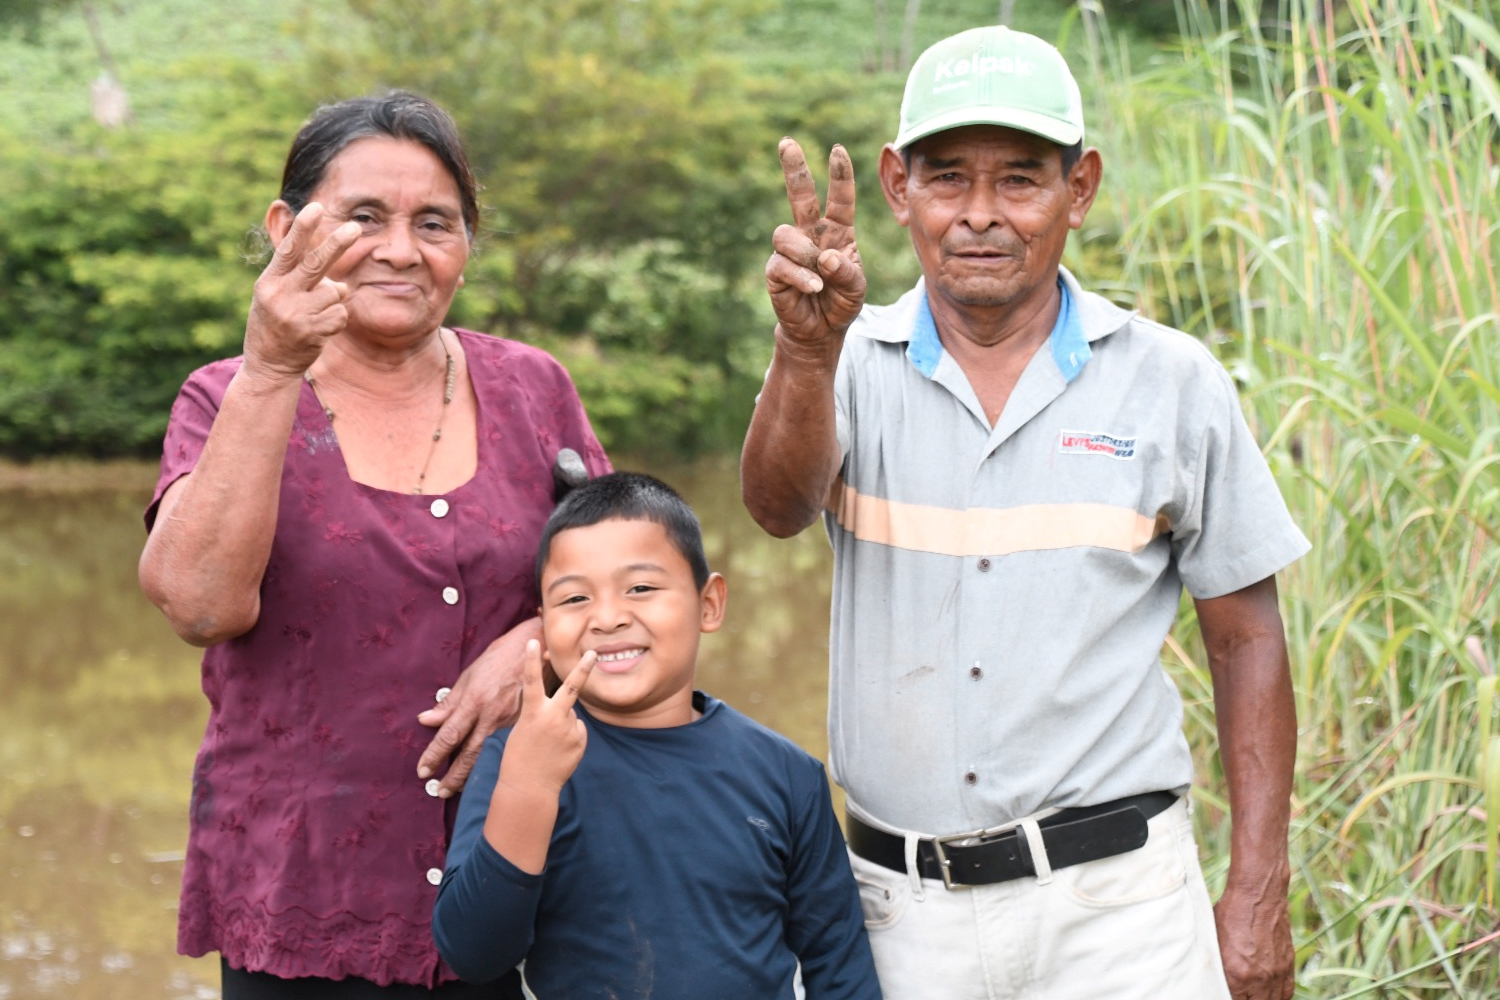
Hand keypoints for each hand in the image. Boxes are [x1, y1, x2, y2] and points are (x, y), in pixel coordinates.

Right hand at [243, 202, 358, 381]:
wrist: (268, 367)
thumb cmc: (274, 324)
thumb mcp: (271, 294)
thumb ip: (294, 274)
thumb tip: (329, 261)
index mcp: (268, 282)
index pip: (288, 250)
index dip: (303, 228)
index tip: (316, 207)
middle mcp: (280, 296)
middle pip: (316, 264)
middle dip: (337, 243)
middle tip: (355, 227)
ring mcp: (296, 315)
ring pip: (336, 291)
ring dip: (334, 298)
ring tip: (316, 312)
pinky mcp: (313, 333)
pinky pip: (341, 314)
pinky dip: (337, 318)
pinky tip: (321, 328)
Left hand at [416, 617, 540, 795]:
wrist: (536, 647)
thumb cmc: (499, 658)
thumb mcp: (469, 675)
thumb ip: (449, 702)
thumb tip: (425, 720)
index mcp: (474, 701)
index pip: (449, 735)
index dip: (434, 755)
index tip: (423, 770)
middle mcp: (491, 715)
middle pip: (469, 753)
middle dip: (453, 775)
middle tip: (439, 791)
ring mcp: (510, 721)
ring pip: (488, 754)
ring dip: (472, 774)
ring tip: (459, 789)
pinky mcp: (524, 723)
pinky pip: (504, 746)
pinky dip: (493, 761)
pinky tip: (488, 772)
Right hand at [497, 641, 596, 794]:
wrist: (529, 788)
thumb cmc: (519, 757)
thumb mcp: (522, 730)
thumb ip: (543, 714)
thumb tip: (568, 710)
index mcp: (532, 713)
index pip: (531, 681)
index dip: (531, 660)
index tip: (533, 642)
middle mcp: (553, 718)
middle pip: (572, 687)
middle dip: (584, 668)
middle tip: (594, 653)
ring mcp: (569, 730)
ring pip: (571, 715)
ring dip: (563, 723)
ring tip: (549, 744)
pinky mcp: (580, 742)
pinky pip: (577, 731)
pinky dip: (570, 737)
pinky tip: (558, 751)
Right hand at [765, 138, 865, 349]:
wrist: (821, 331)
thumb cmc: (841, 302)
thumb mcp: (856, 287)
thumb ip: (847, 271)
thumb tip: (825, 257)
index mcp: (837, 230)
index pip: (839, 197)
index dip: (839, 174)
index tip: (837, 150)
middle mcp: (811, 233)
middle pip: (800, 194)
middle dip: (793, 168)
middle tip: (786, 142)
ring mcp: (791, 250)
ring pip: (785, 234)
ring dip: (805, 255)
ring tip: (819, 279)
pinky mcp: (776, 270)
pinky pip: (782, 264)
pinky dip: (801, 277)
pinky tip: (814, 289)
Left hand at [1214, 878, 1294, 998]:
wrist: (1259, 896)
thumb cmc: (1230, 915)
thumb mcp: (1214, 942)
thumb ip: (1218, 967)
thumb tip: (1215, 979)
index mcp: (1237, 974)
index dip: (1226, 996)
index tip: (1222, 992)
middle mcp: (1259, 979)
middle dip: (1244, 999)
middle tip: (1237, 994)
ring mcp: (1276, 974)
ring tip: (1252, 995)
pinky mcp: (1288, 966)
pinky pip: (1285, 992)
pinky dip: (1276, 995)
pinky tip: (1267, 993)